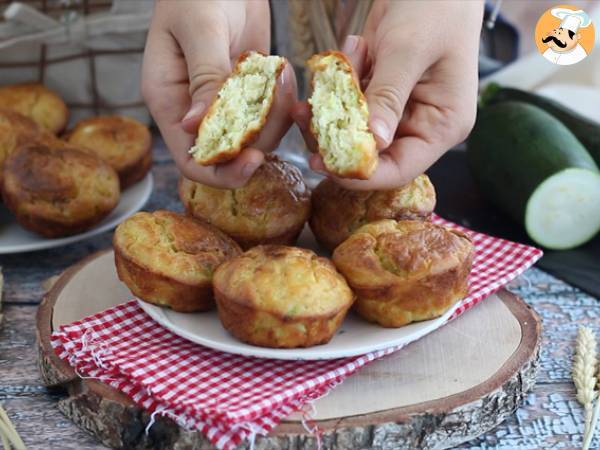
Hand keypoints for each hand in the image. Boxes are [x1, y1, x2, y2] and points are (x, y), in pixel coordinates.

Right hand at [142, 0, 296, 187]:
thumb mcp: (201, 27)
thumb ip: (205, 76)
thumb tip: (195, 126)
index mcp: (169, 100)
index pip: (190, 160)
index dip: (220, 172)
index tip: (253, 159)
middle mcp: (193, 109)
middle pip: (228, 157)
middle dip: (259, 141)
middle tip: (279, 107)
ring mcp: (222, 103)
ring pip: (255, 138)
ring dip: (277, 116)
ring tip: (281, 73)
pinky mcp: (248, 94)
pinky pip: (270, 116)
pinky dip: (283, 102)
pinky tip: (283, 71)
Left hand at [292, 0, 482, 189]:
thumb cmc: (435, 6)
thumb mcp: (409, 50)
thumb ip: (388, 96)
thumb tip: (373, 141)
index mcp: (442, 125)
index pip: (400, 169)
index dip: (362, 173)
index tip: (325, 164)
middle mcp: (420, 125)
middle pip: (371, 154)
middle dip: (335, 138)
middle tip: (305, 117)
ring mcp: (398, 110)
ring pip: (354, 129)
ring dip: (330, 109)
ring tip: (320, 81)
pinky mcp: (379, 92)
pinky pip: (350, 103)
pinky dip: (338, 86)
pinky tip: (348, 54)